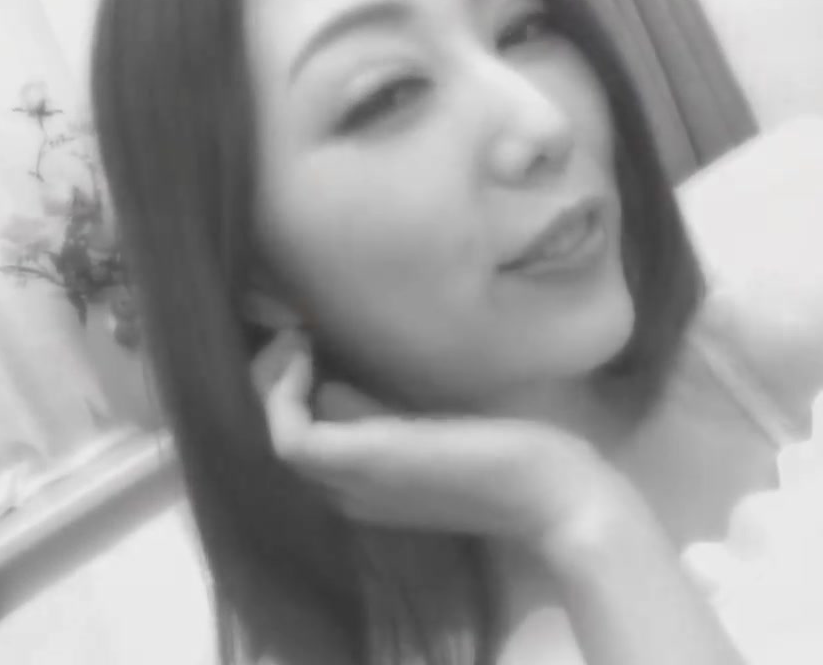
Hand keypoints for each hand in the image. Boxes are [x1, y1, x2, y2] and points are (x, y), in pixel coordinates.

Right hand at [251, 331, 624, 551]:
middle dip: (266, 379)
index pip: (297, 440)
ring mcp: (352, 480)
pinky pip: (287, 436)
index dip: (284, 387)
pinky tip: (307, 348)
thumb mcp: (442, 417)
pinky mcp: (362, 462)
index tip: (307, 338)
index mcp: (366, 481)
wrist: (555, 492)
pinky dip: (280, 391)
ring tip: (294, 335)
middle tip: (292, 330)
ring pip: (269, 438)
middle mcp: (347, 488)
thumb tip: (354, 359)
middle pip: (273, 438)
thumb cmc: (519, 450)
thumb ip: (396, 402)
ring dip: (267, 379)